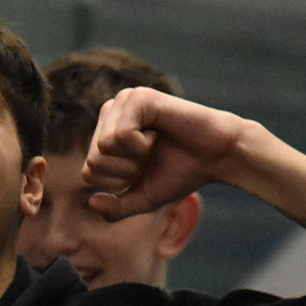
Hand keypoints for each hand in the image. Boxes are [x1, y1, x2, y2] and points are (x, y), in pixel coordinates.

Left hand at [82, 87, 266, 219]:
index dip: (119, 183)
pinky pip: (119, 136)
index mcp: (105, 133)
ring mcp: (123, 102)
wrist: (216, 157)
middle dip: (126, 171)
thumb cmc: (180, 173)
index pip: (89, 172)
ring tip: (155, 144)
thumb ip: (116, 208)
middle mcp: (110, 113)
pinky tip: (157, 134)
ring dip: (134, 158)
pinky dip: (140, 146)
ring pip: (103, 148)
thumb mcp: (143, 198)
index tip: (144, 169)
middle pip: (93, 161)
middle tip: (151, 157)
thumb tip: (92, 201)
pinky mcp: (138, 98)